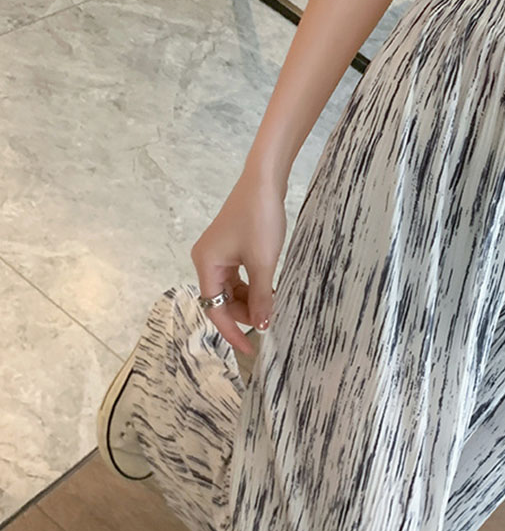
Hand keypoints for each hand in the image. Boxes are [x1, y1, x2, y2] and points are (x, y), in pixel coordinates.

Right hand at [190, 169, 286, 357]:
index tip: (251, 349)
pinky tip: (270, 291)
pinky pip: (237, 277)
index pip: (215, 309)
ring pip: (231, 290)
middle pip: (221, 301)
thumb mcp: (263, 262)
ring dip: (250, 301)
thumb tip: (263, 325)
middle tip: (270, 322)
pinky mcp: (230, 247)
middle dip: (244, 314)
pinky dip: (252, 287)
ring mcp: (217, 254)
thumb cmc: (260, 218)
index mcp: (206, 264)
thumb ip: (261, 297)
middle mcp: (206, 261)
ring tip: (273, 306)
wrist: (264, 181)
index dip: (232, 331)